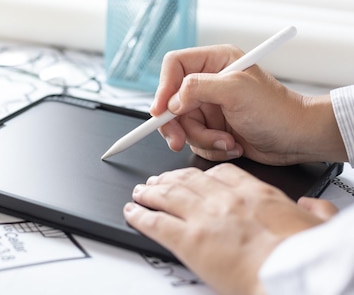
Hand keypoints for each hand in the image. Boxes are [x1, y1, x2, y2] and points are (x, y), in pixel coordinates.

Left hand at [123, 163, 333, 294]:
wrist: (291, 276)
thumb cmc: (305, 256)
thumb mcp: (317, 226)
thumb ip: (312, 211)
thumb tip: (312, 206)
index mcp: (255, 193)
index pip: (221, 173)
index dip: (201, 173)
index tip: (194, 174)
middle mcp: (224, 200)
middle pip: (188, 180)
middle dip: (169, 179)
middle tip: (157, 180)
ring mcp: (203, 217)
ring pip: (167, 195)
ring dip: (149, 192)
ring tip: (139, 192)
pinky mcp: (187, 240)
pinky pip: (155, 222)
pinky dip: (139, 215)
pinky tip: (131, 212)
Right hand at [149, 45, 345, 164]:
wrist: (298, 139)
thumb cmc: (277, 110)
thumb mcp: (236, 90)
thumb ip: (198, 88)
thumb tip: (171, 101)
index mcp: (215, 61)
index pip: (174, 66)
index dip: (162, 87)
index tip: (160, 111)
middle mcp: (208, 82)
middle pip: (170, 101)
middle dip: (176, 124)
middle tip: (178, 140)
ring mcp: (209, 107)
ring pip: (181, 125)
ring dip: (201, 138)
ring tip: (226, 141)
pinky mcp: (212, 128)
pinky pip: (194, 140)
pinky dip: (209, 147)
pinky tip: (231, 144)